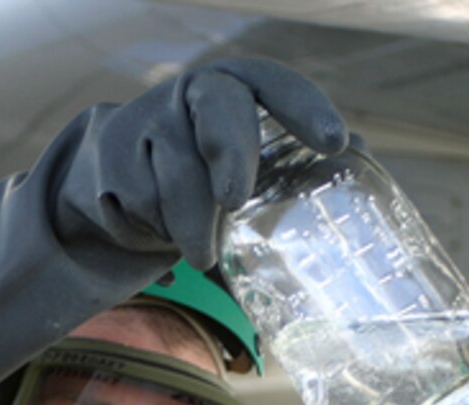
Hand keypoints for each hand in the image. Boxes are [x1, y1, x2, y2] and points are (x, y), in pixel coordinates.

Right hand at [55, 58, 347, 270]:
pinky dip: (153, 229)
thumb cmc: (192, 175)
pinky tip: (156, 235)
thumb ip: (285, 164)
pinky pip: (138, 201)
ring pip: (174, 173)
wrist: (108, 181)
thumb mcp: (236, 164)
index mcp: (229, 89)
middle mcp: (187, 96)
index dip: (302, 107)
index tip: (333, 144)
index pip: (269, 83)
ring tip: (203, 256)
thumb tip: (360, 159)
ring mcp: (144, 124)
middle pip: (216, 111)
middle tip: (235, 201)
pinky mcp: (108, 160)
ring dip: (189, 224)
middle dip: (231, 154)